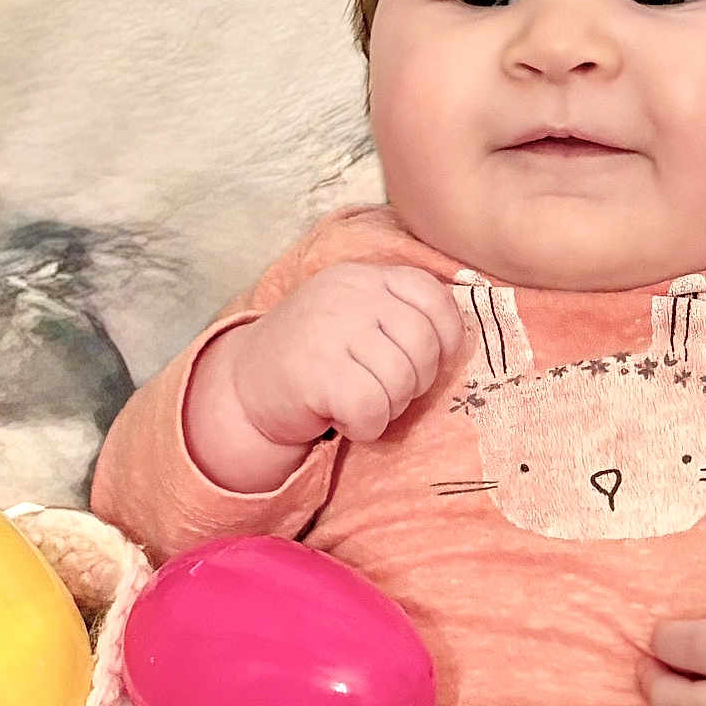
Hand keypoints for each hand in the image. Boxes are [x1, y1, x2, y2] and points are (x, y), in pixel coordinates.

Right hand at [231, 263, 464, 445]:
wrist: (245, 385)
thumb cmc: (317, 357)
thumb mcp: (357, 317)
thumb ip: (400, 315)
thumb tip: (460, 342)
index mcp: (366, 278)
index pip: (433, 297)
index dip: (446, 338)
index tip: (427, 362)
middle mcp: (350, 294)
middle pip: (424, 345)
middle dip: (417, 382)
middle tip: (386, 391)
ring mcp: (331, 329)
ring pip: (401, 381)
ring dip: (389, 408)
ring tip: (361, 402)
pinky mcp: (316, 371)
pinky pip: (372, 409)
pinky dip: (366, 427)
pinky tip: (343, 419)